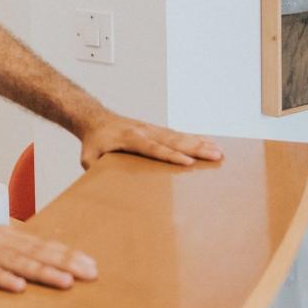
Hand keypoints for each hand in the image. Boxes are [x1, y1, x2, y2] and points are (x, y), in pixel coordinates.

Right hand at [0, 212, 97, 292]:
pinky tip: (18, 287)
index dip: (67, 254)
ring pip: (17, 261)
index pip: (42, 245)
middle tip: (91, 272)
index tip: (90, 264)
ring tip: (66, 281)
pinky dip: (2, 278)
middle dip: (66, 262)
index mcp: (4, 235)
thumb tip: (29, 262)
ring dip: (43, 271)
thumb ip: (5, 250)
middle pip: (37, 251)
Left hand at [78, 113, 222, 168]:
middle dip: (196, 148)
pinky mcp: (156, 130)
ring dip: (200, 143)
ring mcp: (152, 129)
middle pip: (173, 140)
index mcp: (129, 138)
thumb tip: (102, 189)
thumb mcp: (88, 157)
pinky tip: (209, 142)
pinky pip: (177, 134)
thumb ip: (94, 170)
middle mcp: (144, 131)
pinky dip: (194, 137)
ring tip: (219, 151)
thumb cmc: (93, 141)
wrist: (96, 119)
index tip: (188, 163)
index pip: (153, 148)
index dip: (171, 156)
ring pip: (179, 136)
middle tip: (216, 155)